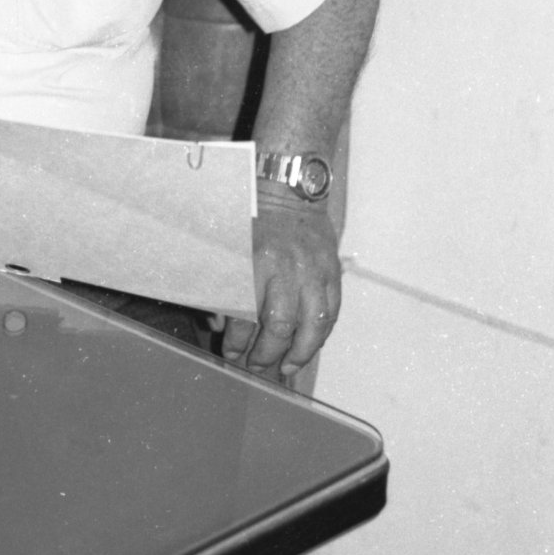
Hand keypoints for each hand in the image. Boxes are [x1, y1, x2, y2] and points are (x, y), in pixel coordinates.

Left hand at [219, 190, 340, 381]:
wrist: (290, 189)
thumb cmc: (255, 217)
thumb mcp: (231, 246)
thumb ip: (225, 284)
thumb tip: (220, 323)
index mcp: (257, 262)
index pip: (246, 313)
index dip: (237, 340)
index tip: (231, 352)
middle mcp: (288, 269)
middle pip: (282, 325)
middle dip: (268, 353)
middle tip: (258, 365)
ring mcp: (315, 271)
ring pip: (314, 324)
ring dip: (301, 352)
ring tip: (288, 365)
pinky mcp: (333, 271)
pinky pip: (332, 311)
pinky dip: (322, 333)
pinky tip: (310, 344)